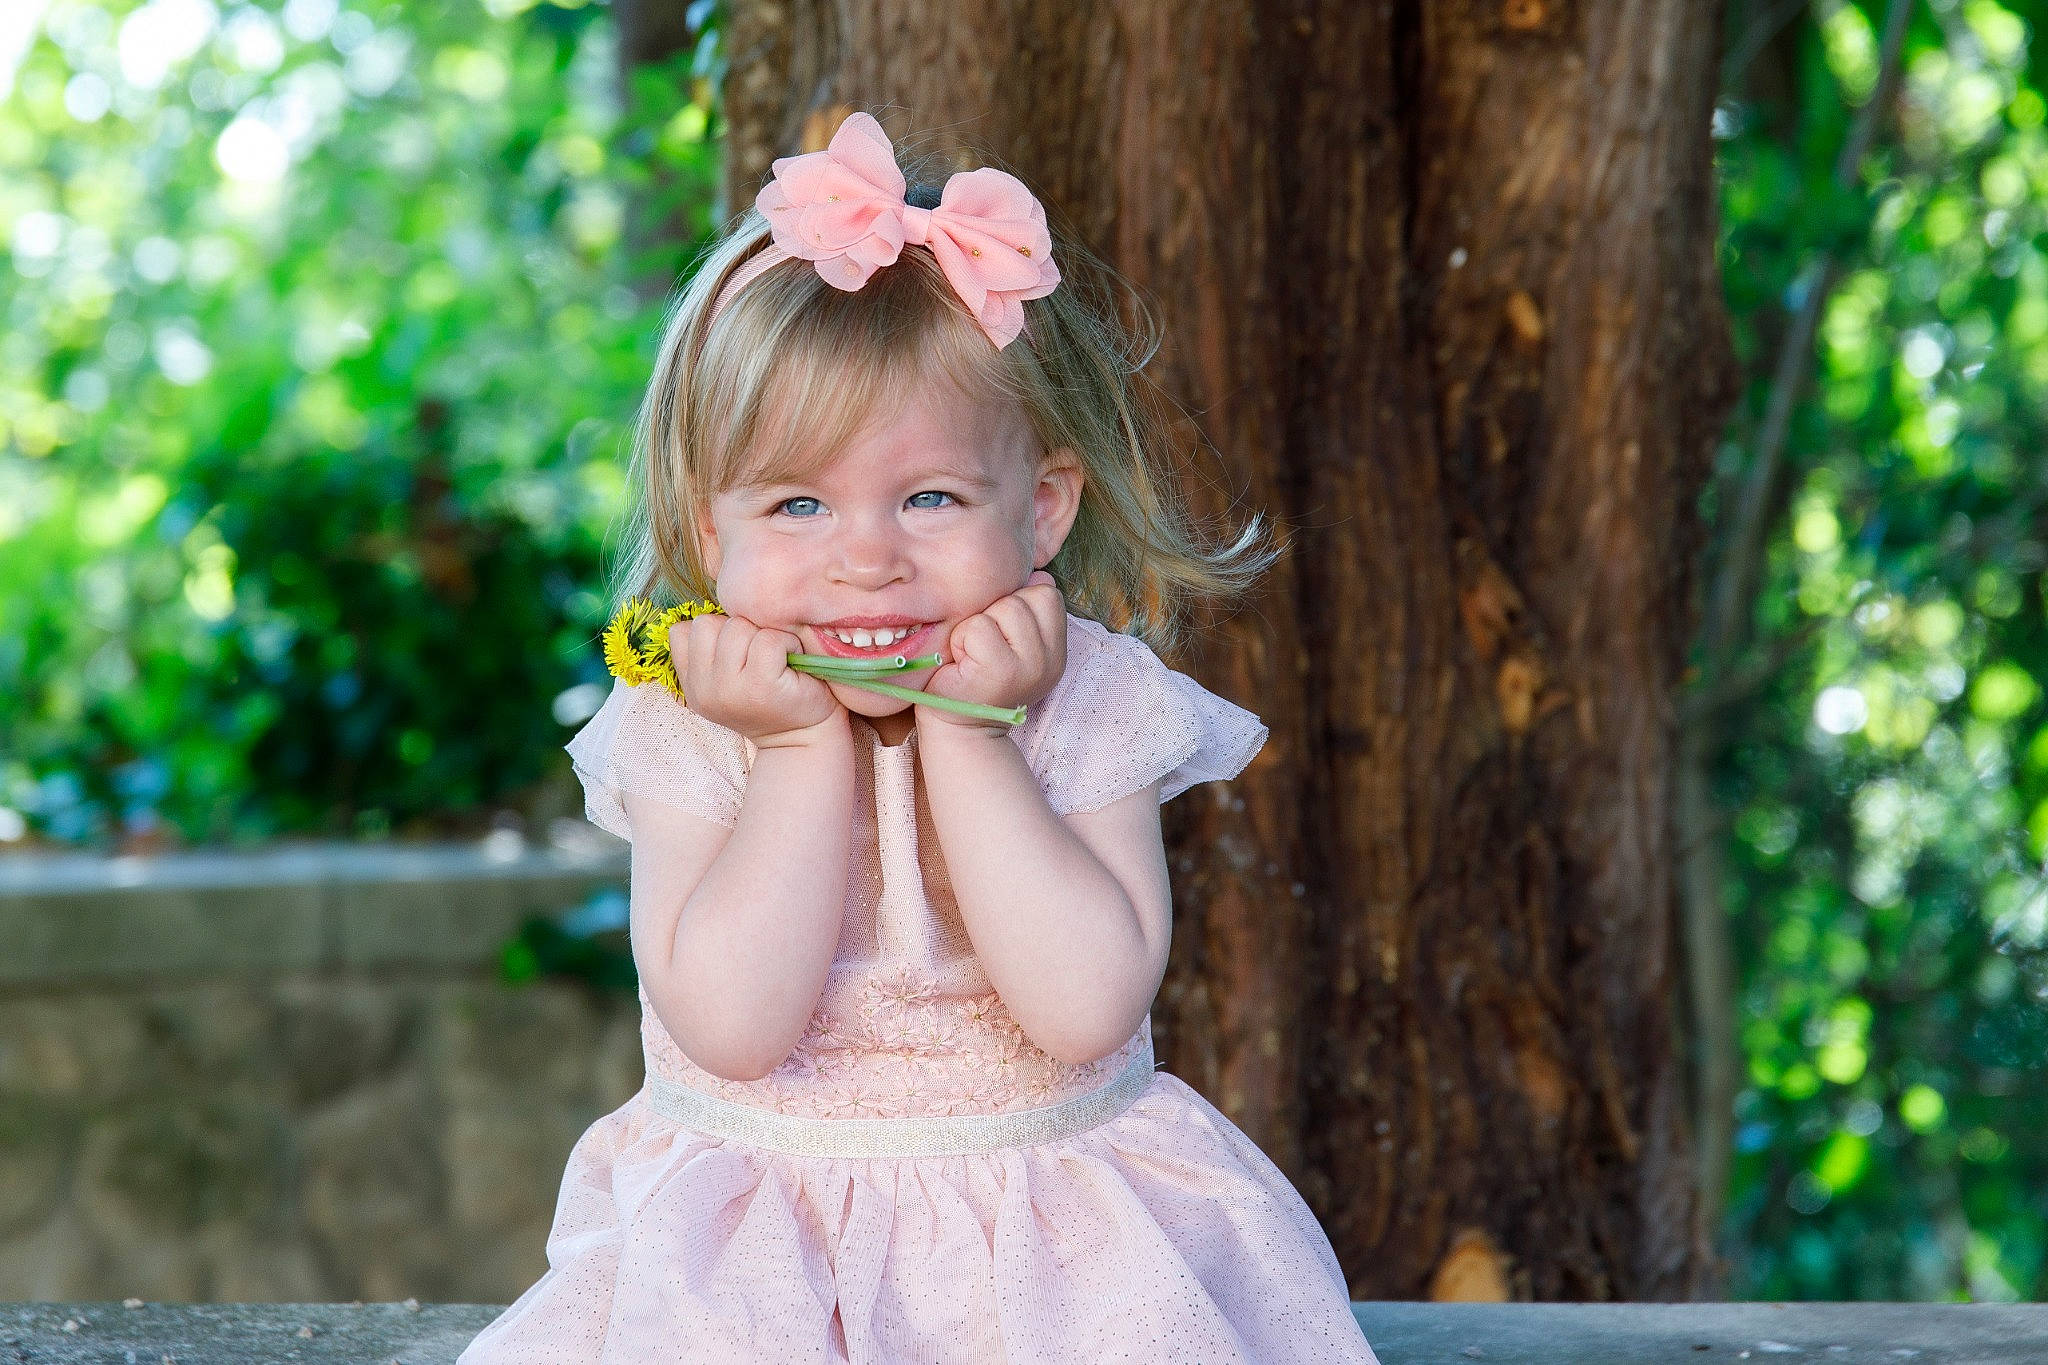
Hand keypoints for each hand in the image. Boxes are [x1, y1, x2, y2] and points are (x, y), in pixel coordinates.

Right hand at [669, 612, 846, 748]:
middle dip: (740, 630)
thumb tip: (716, 604)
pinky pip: (768, 639)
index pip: (682, 631)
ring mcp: (730, 689)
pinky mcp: (761, 686)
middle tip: (762, 657)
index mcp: (693, 686)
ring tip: (777, 660)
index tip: (739, 654)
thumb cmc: (774, 699)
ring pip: (737, 627)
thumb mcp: (729, 679)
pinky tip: (793, 663)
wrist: (807, 739)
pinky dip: (787, 643)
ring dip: (764, 634)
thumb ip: (712, 650)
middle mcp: (704, 690)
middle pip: (708, 623)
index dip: (715, 631)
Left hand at [920, 571, 1066, 735]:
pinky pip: (979, 627)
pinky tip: (962, 663)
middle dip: (994, 613)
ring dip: (977, 625)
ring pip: (1004, 608)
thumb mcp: (1009, 640)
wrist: (958, 726)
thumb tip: (1038, 572)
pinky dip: (962, 639)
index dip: (1016, 603)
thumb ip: (1025, 607)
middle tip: (983, 648)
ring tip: (972, 654)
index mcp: (1055, 649)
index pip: (1047, 593)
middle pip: (1025, 597)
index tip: (1000, 636)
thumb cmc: (976, 676)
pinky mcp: (1001, 672)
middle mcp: (1050, 660)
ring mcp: (1029, 668)